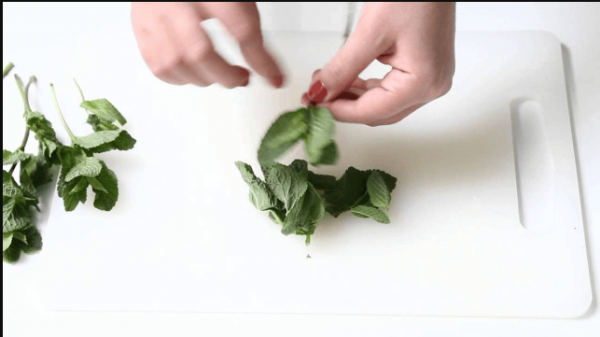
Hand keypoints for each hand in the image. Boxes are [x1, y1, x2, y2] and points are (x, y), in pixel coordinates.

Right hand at [131, 2, 283, 87]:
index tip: (273, 76)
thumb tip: (272, 72)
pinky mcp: (140, 28)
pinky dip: (182, 79)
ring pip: (177, 62)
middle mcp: (176, 1)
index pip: (239, 28)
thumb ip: (251, 30)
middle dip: (227, 75)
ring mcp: (154, 15)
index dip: (259, 59)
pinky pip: (159, 67)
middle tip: (242, 78)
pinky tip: (197, 73)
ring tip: (220, 75)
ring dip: (205, 79)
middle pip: (200, 51)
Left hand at [302, 2, 455, 125]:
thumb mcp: (370, 32)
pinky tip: (346, 79)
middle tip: (316, 95)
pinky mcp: (425, 68)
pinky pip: (391, 89)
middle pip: (378, 113)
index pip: (370, 112)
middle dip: (344, 106)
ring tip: (326, 84)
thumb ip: (343, 68)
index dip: (337, 111)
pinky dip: (366, 87)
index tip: (313, 104)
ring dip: (353, 97)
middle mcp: (432, 86)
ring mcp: (431, 79)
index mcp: (423, 83)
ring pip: (383, 104)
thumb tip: (320, 92)